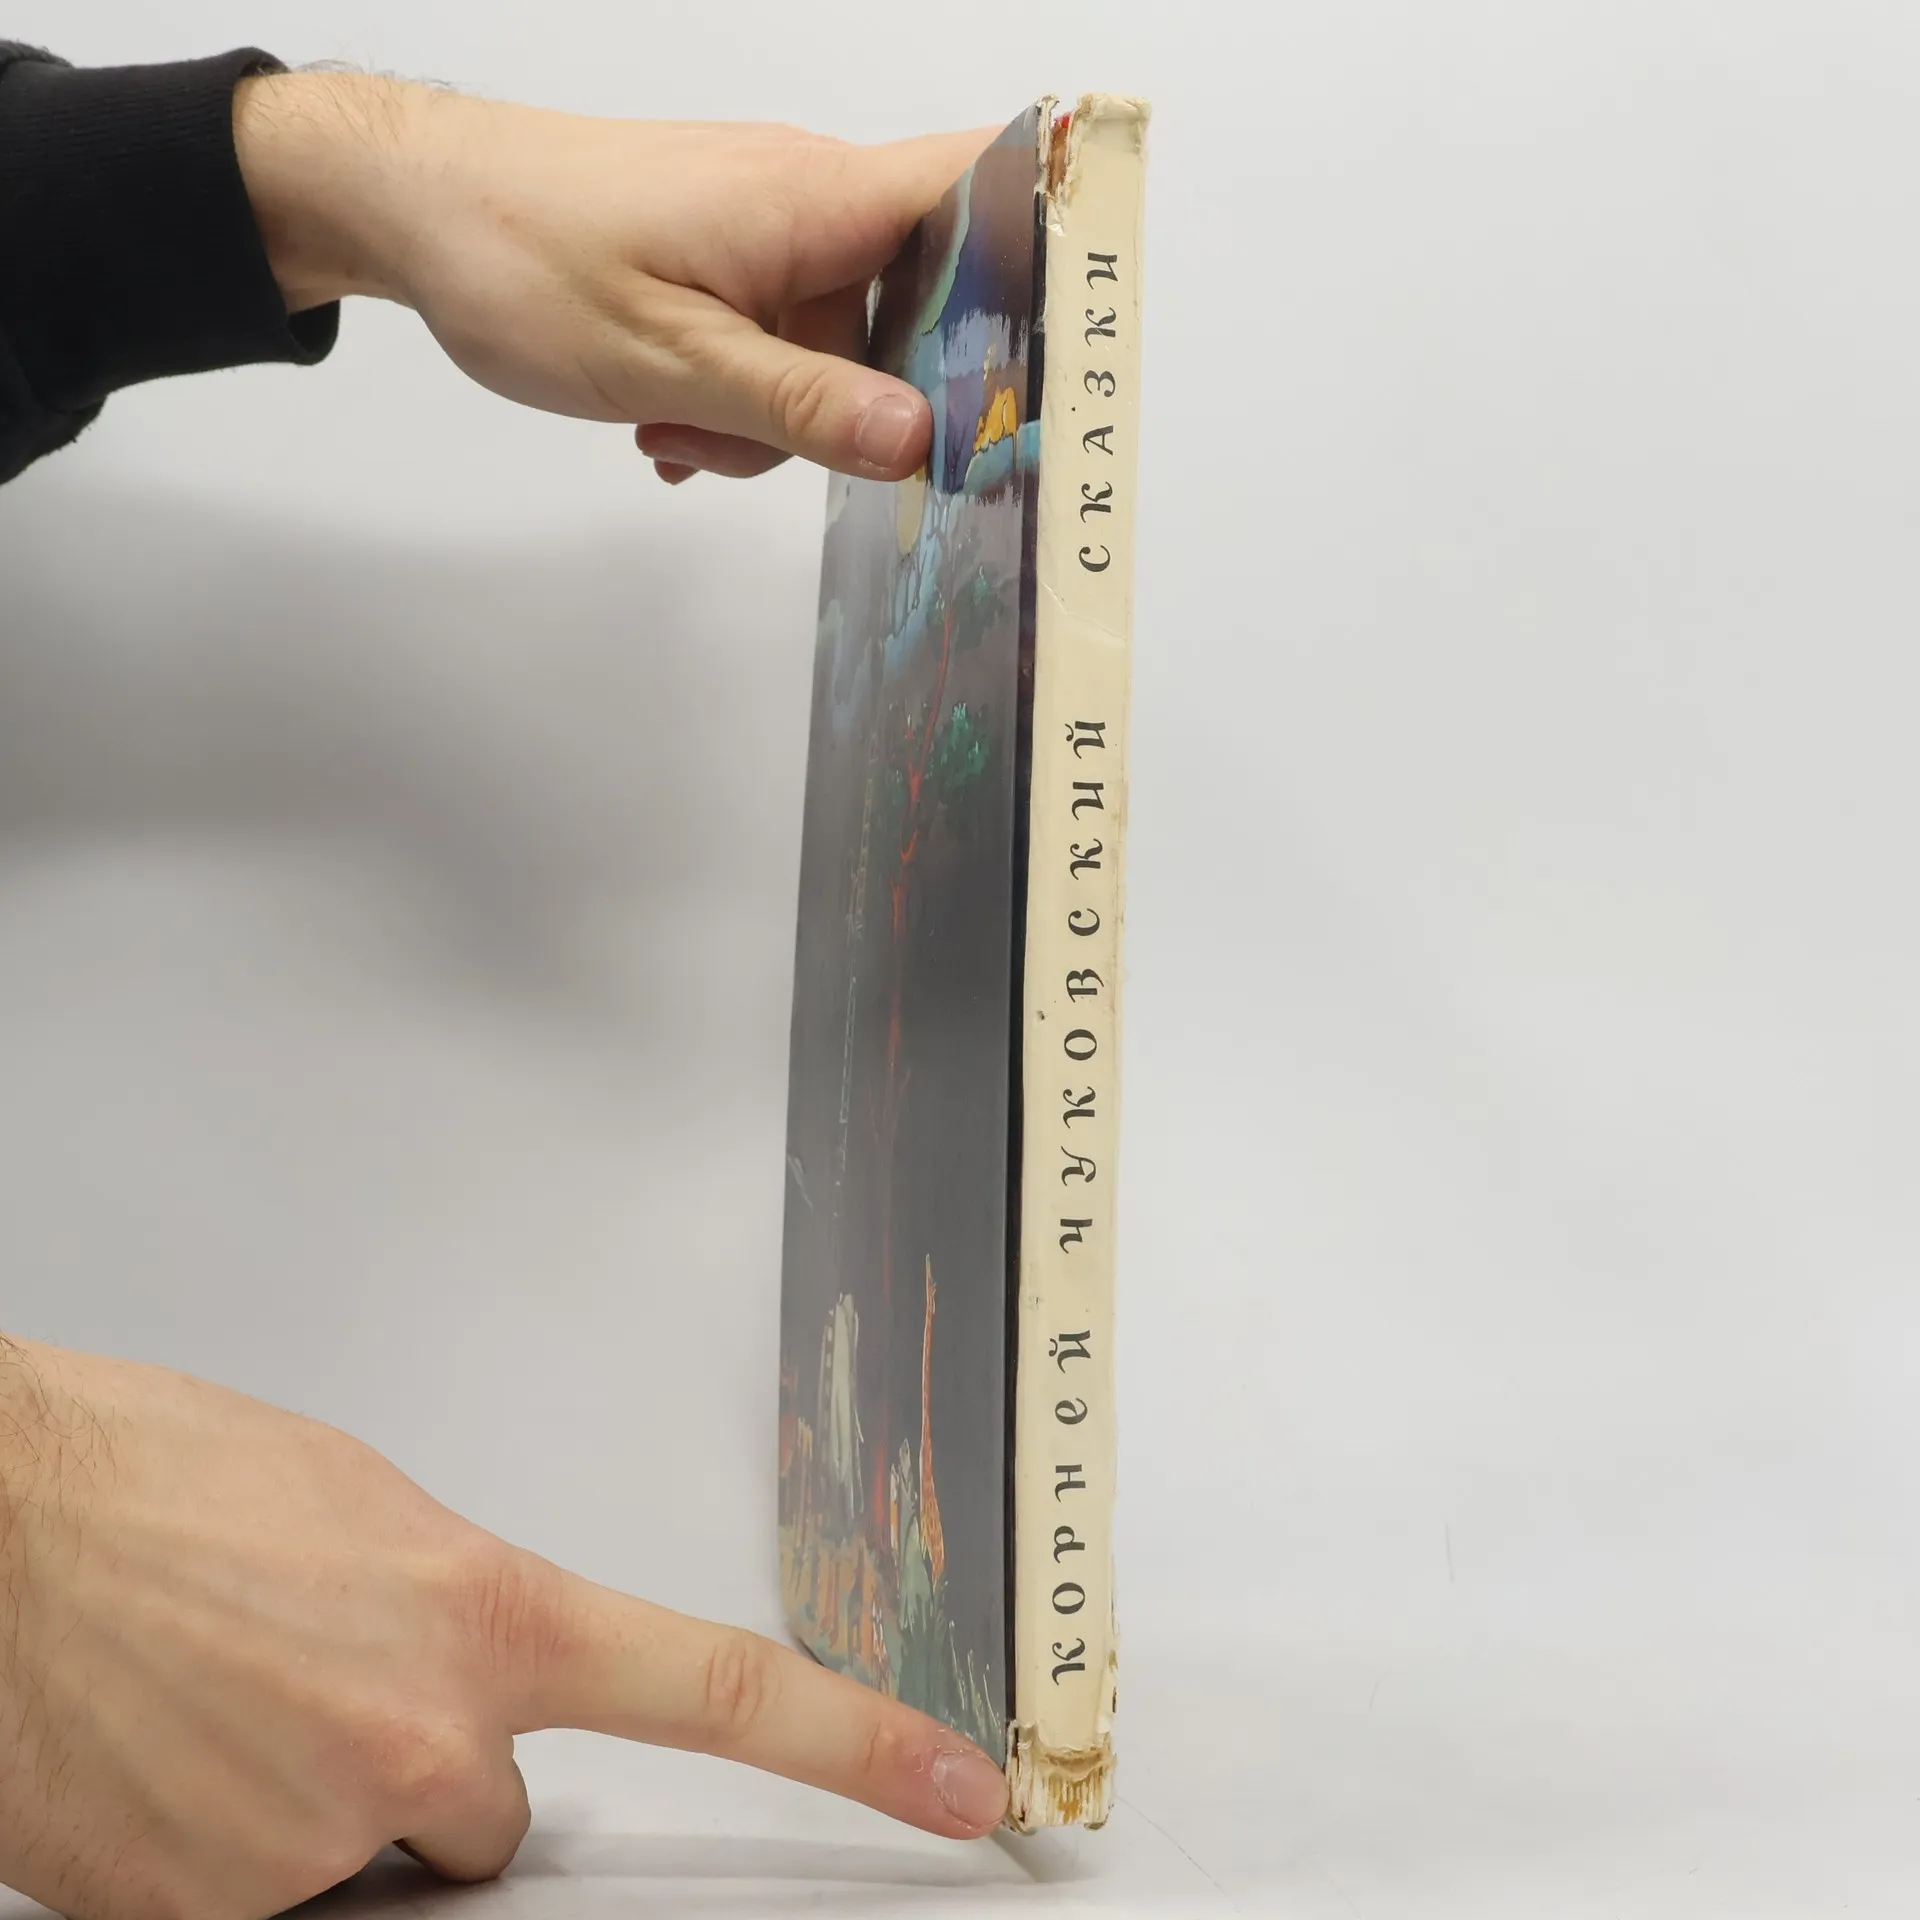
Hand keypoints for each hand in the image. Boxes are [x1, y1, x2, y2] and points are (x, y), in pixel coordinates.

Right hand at [0, 1337, 1008, 1919]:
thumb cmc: (160, 1481)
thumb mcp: (361, 1510)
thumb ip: (454, 1609)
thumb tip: (473, 1675)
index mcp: (484, 1616)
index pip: (719, 1689)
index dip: (862, 1746)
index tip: (962, 1789)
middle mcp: (420, 1747)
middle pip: (489, 1817)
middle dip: (432, 1774)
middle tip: (316, 1682)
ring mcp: (313, 1848)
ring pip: (367, 1859)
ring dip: (315, 1806)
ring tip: (220, 1704)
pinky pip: (261, 1899)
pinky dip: (227, 1848)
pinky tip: (168, 1763)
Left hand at [233, 73, 991, 485]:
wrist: (412, 203)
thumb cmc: (519, 254)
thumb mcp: (670, 362)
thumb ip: (804, 407)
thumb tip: (921, 439)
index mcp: (817, 199)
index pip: (980, 183)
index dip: (1043, 250)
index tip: (1060, 349)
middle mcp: (808, 203)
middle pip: (911, 310)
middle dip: (853, 403)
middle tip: (757, 437)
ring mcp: (767, 232)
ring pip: (835, 348)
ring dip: (771, 415)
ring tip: (675, 422)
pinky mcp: (728, 258)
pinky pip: (779, 341)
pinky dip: (739, 393)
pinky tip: (670, 414)